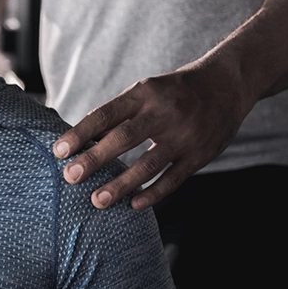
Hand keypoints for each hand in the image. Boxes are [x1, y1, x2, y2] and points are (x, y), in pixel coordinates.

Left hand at [52, 60, 253, 209]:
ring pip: (148, 164)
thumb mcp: (147, 91)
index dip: (80, 133)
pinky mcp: (201, 154)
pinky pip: (173, 179)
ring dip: (121, 184)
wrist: (228, 84)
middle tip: (70, 177)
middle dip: (94, 159)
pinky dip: (153, 194)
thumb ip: (119, 114)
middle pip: (123, 138)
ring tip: (97, 200)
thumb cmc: (174, 91)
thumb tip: (82, 141)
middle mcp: (164, 113)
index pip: (105, 114)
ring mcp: (184, 135)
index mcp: (144, 93)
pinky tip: (133, 205)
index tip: (58, 151)